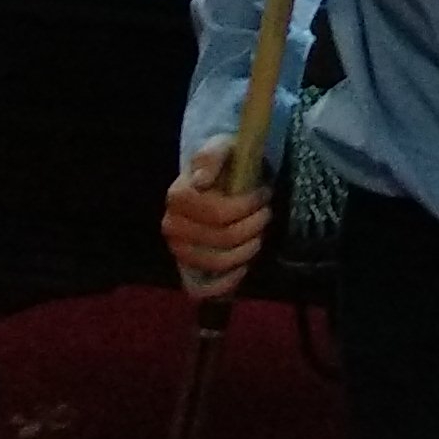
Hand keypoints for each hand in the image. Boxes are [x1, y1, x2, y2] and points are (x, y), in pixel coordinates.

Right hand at [161, 138, 270, 297]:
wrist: (216, 183)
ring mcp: (178, 250)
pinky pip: (201, 289)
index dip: (248, 206)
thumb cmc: (222, 166)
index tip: (264, 194)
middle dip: (254, 227)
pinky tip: (242, 269)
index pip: (219, 213)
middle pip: (223, 239)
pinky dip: (224, 284)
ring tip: (258, 235)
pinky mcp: (186, 269)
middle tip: (266, 214)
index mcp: (178, 197)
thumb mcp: (221, 148)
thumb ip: (211, 156)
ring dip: (247, 250)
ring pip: (217, 262)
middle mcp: (172, 226)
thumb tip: (201, 180)